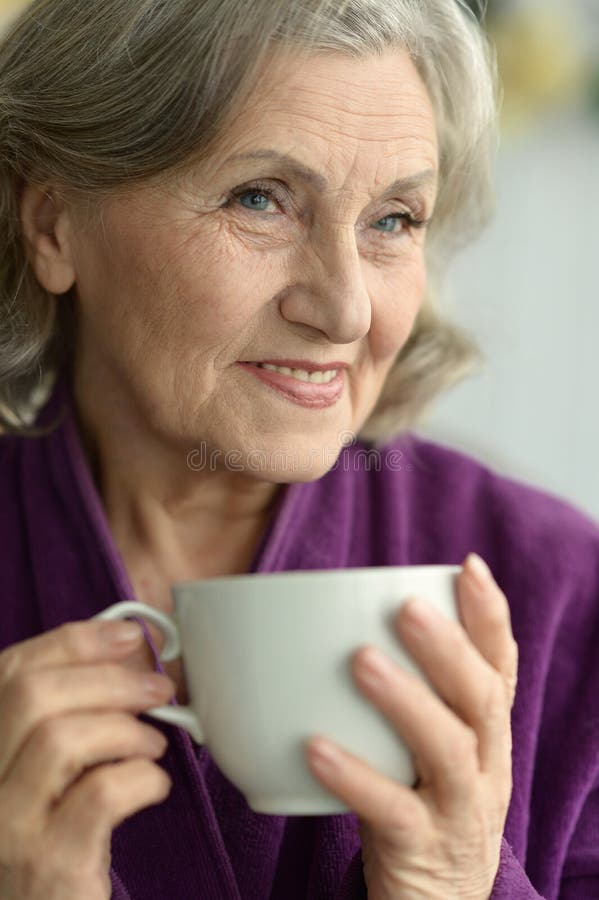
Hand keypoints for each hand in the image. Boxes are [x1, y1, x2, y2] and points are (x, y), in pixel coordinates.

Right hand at [0, 620, 174, 899]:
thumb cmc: (57, 836)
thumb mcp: (51, 768)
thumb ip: (73, 709)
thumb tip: (130, 647)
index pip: (9, 671)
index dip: (73, 641)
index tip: (129, 634)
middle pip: (32, 696)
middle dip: (109, 679)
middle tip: (157, 690)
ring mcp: (4, 826)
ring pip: (60, 738)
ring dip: (125, 730)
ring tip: (152, 745)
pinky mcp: (47, 863)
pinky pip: (100, 793)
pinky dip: (141, 777)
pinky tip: (153, 785)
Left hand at [306, 554, 517, 899]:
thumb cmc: (422, 804)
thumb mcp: (430, 750)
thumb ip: (406, 696)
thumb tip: (341, 626)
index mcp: (486, 733)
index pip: (501, 667)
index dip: (490, 617)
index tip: (469, 567)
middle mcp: (486, 766)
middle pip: (481, 699)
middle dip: (449, 648)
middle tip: (406, 607)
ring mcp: (459, 810)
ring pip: (448, 749)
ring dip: (406, 700)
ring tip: (361, 661)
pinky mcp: (422, 850)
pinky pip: (393, 810)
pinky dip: (356, 776)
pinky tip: (315, 748)